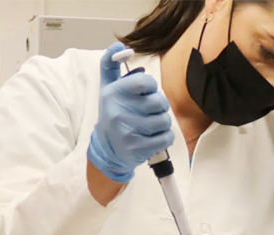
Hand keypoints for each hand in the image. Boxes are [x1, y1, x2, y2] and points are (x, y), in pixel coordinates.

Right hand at [87, 42, 174, 182]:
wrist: (107, 148)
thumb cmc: (113, 113)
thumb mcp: (107, 87)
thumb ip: (110, 64)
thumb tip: (119, 45)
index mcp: (114, 93)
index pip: (147, 82)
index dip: (151, 88)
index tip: (144, 94)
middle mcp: (119, 111)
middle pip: (160, 102)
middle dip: (159, 107)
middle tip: (149, 112)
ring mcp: (129, 131)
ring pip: (165, 121)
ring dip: (162, 123)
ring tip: (150, 125)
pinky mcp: (138, 148)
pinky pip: (166, 138)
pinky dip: (164, 138)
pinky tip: (153, 138)